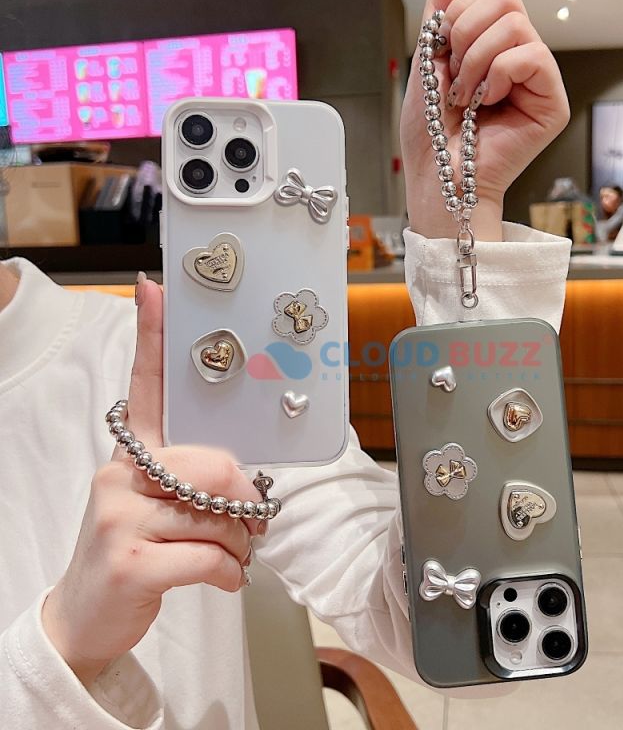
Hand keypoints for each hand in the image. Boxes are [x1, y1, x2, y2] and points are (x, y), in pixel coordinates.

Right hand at [41, 277, 263, 686]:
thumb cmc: (138, 550)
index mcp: (132, 454)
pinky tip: (223, 580)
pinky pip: (210, 557)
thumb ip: (196, 480)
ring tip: (231, 557)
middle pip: (215, 465)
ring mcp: (120, 517)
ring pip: (218, 516)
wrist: (87, 614)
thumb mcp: (158, 504)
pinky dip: (230, 575)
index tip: (154, 289)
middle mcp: (120, 474)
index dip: (153, 337)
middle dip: (247, 503)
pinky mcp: (129, 562)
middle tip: (254, 526)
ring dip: (241, 547)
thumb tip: (248, 480)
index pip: (145, 386)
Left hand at [400, 0, 569, 240]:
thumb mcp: (427, 62)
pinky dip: (499, 74)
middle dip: (465, 30)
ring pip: (516, 24)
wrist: (438, 180)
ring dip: (476, 60)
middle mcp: (517, 57)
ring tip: (468, 96)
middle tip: (454, 73)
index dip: (459, 9)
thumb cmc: (431, 137)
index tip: (441, 50)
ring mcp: (536, 79)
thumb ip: (443, 10)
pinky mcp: (552, 102)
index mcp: (490, 45)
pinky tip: (488, 102)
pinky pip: (532, 55)